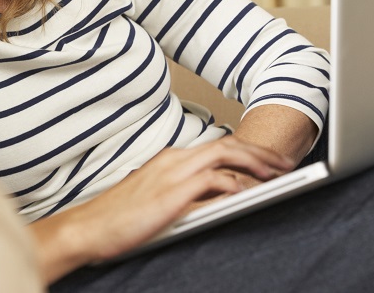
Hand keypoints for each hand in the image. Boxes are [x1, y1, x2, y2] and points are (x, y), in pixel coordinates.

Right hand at [29, 136, 293, 282]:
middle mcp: (174, 159)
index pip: (217, 145)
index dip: (248, 150)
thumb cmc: (118, 219)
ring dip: (256, 164)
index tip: (269, 160)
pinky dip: (237, 183)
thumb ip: (184, 193)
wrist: (87, 228)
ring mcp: (172, 173)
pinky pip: (215, 181)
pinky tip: (252, 192)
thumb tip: (217, 198)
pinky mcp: (172, 192)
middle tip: (285, 164)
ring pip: (225, 155)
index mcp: (170, 158)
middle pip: (227, 145)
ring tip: (279, 176)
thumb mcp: (157, 199)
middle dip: (261, 153)